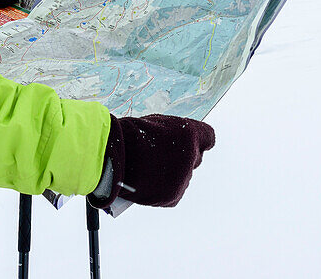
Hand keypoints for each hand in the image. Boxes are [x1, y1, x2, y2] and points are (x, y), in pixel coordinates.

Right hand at [88, 113, 215, 208]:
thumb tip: (178, 144)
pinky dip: (163, 191)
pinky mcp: (172, 196)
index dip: (197, 140)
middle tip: (160, 158)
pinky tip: (149, 184)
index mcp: (190, 133)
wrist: (112, 155)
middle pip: (195, 159)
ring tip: (148, 171)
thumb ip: (174, 134)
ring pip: (184, 178)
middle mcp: (191, 156)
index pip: (208, 137)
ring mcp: (183, 177)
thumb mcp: (156, 124)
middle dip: (181, 159)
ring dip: (172, 176)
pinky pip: (174, 194)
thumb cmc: (130, 135)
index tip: (187, 144)